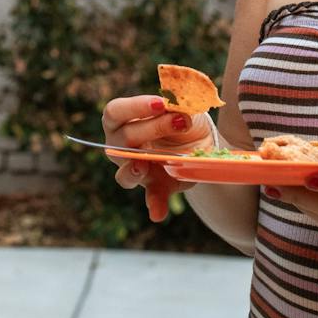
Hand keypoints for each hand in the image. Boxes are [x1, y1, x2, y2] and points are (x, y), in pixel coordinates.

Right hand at [101, 94, 213, 222]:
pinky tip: (158, 213)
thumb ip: (177, 105)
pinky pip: (152, 198)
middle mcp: (121, 147)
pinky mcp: (156, 186)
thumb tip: (177, 106)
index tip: (160, 103)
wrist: (202, 140)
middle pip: (123, 139)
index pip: (115, 112)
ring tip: (142, 167)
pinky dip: (154, 205)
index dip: (134, 107)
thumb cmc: (182, 116)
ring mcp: (137, 169)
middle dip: (153, 128)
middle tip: (180, 122)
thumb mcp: (182, 105)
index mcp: (122, 120)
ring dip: (132, 171)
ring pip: (124, 174)